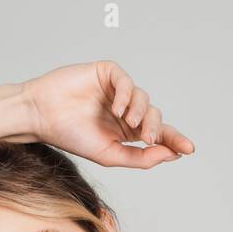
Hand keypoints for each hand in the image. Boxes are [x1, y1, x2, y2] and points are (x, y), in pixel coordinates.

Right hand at [20, 61, 193, 167]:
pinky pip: (127, 81)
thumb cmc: (72, 137)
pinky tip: (118, 109)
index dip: (174, 140)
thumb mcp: (110, 155)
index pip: (158, 135)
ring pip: (144, 98)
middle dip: (157, 128)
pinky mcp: (107, 74)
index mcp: (128, 132)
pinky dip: (127, 95)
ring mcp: (117, 91)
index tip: (189, 149)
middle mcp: (126, 111)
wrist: (42, 116)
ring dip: (141, 112)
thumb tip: (171, 155)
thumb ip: (140, 157)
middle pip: (155, 116)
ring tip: (129, 123)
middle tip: (148, 138)